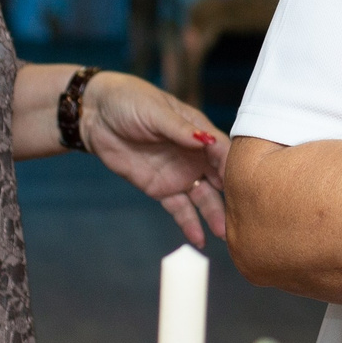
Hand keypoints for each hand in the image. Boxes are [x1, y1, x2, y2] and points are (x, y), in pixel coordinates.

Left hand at [83, 71, 229, 246]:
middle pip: (220, 179)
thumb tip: (205, 140)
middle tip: (244, 218)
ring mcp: (179, 174)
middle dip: (232, 197)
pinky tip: (200, 240)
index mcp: (198, 131)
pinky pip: (179, 209)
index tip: (245, 185)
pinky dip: (189, 224)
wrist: (96, 116)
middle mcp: (194, 155)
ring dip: (214, 215)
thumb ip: (179, 128)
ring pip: (203, 198)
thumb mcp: (155, 111)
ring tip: (225, 235)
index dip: (234, 167)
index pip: (223, 151)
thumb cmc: (129, 102)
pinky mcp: (160, 189)